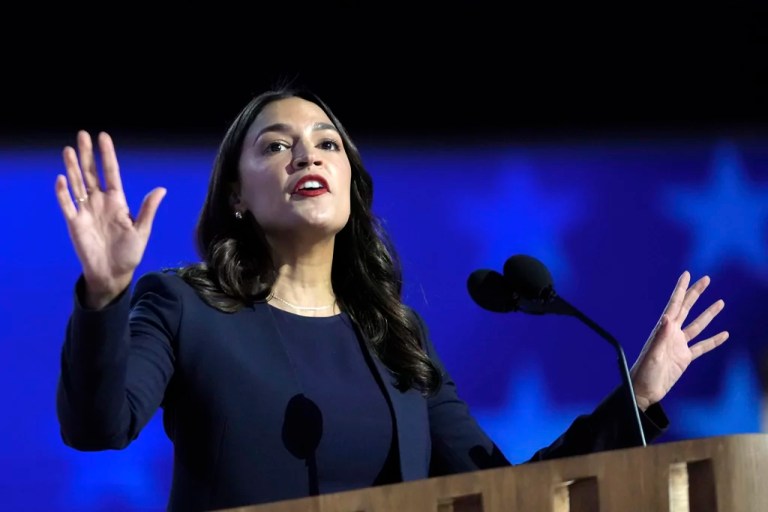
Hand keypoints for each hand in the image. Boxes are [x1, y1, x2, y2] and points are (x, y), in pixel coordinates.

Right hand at [55, 131, 165, 307]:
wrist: (113, 273)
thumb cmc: (129, 253)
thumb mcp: (142, 230)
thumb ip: (148, 209)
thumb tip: (162, 189)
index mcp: (117, 201)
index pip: (111, 173)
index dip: (107, 155)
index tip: (103, 137)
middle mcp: (99, 202)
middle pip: (91, 173)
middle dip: (87, 154)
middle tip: (82, 134)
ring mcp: (85, 211)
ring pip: (77, 184)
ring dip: (72, 167)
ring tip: (68, 149)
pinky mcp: (74, 222)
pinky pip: (66, 204)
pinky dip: (62, 192)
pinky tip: (61, 178)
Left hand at [630, 271, 728, 410]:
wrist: (643, 391)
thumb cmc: (644, 373)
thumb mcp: (652, 355)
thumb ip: (660, 337)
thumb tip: (668, 318)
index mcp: (663, 330)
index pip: (674, 304)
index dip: (680, 289)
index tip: (687, 274)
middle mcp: (671, 334)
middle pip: (686, 308)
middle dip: (695, 293)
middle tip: (706, 279)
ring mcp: (679, 345)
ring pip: (697, 325)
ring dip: (708, 314)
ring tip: (720, 302)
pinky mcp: (684, 358)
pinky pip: (702, 346)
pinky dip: (713, 340)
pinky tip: (724, 334)